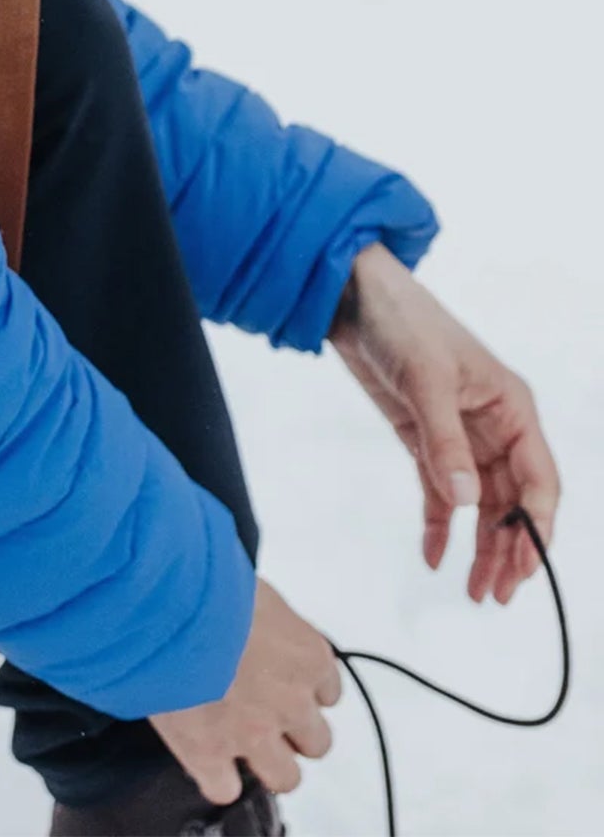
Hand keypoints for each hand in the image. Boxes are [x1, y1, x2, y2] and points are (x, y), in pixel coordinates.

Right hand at [150, 578, 339, 802]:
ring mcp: (253, 734)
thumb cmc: (210, 579)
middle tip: (263, 714)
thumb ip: (264, 613)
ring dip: (267, 763)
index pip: (328, 691)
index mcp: (308, 657)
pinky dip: (217, 778)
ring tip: (239, 742)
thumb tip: (248, 608)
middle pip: (316, 742)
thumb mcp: (253, 586)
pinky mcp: (210, 753)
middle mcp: (291, 702)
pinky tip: (205, 760)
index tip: (283, 681)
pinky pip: (225, 789)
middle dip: (293, 731)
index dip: (303, 689)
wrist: (169, 601)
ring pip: (285, 777)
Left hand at [329, 242, 560, 603]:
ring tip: (473, 590)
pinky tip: (434, 556)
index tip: (524, 566)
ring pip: (480, 503)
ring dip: (480, 545)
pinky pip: (440, 491)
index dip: (536, 525)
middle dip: (509, 548)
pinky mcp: (425, 438)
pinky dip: (440, 524)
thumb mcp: (426, 379)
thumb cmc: (402, 322)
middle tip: (495, 594)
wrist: (352, 298)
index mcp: (512, 407)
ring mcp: (460, 434)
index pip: (539, 479)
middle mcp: (494, 425)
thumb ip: (446, 441)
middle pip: (513, 499)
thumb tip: (469, 502)